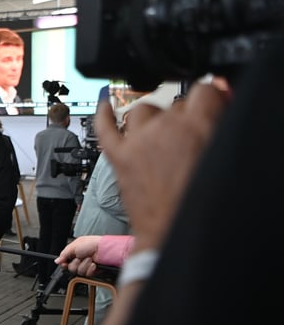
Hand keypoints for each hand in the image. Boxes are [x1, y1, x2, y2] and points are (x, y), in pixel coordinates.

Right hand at [56, 235, 102, 277]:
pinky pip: (87, 274)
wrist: (104, 249)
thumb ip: (63, 254)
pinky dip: (90, 269)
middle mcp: (80, 259)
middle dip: (75, 264)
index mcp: (74, 252)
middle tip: (79, 258)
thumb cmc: (92, 243)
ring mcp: (86, 265)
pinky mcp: (93, 271)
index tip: (64, 263)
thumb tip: (57, 261)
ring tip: (89, 259)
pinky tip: (93, 264)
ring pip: (78, 272)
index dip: (64, 264)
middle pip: (71, 268)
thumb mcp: (73, 246)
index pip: (65, 262)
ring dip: (84, 265)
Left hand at [96, 83, 228, 251]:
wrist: (173, 234)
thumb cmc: (201, 204)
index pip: (205, 90)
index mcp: (199, 126)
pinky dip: (104, 115)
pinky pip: (105, 128)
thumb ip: (219, 129)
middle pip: (174, 106)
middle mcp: (165, 128)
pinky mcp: (118, 158)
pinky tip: (105, 107)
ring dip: (152, 120)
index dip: (210, 99)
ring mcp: (138, 142)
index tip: (210, 107)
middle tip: (188, 142)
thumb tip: (219, 106)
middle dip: (182, 119)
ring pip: (142, 112)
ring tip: (160, 137)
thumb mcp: (221, 159)